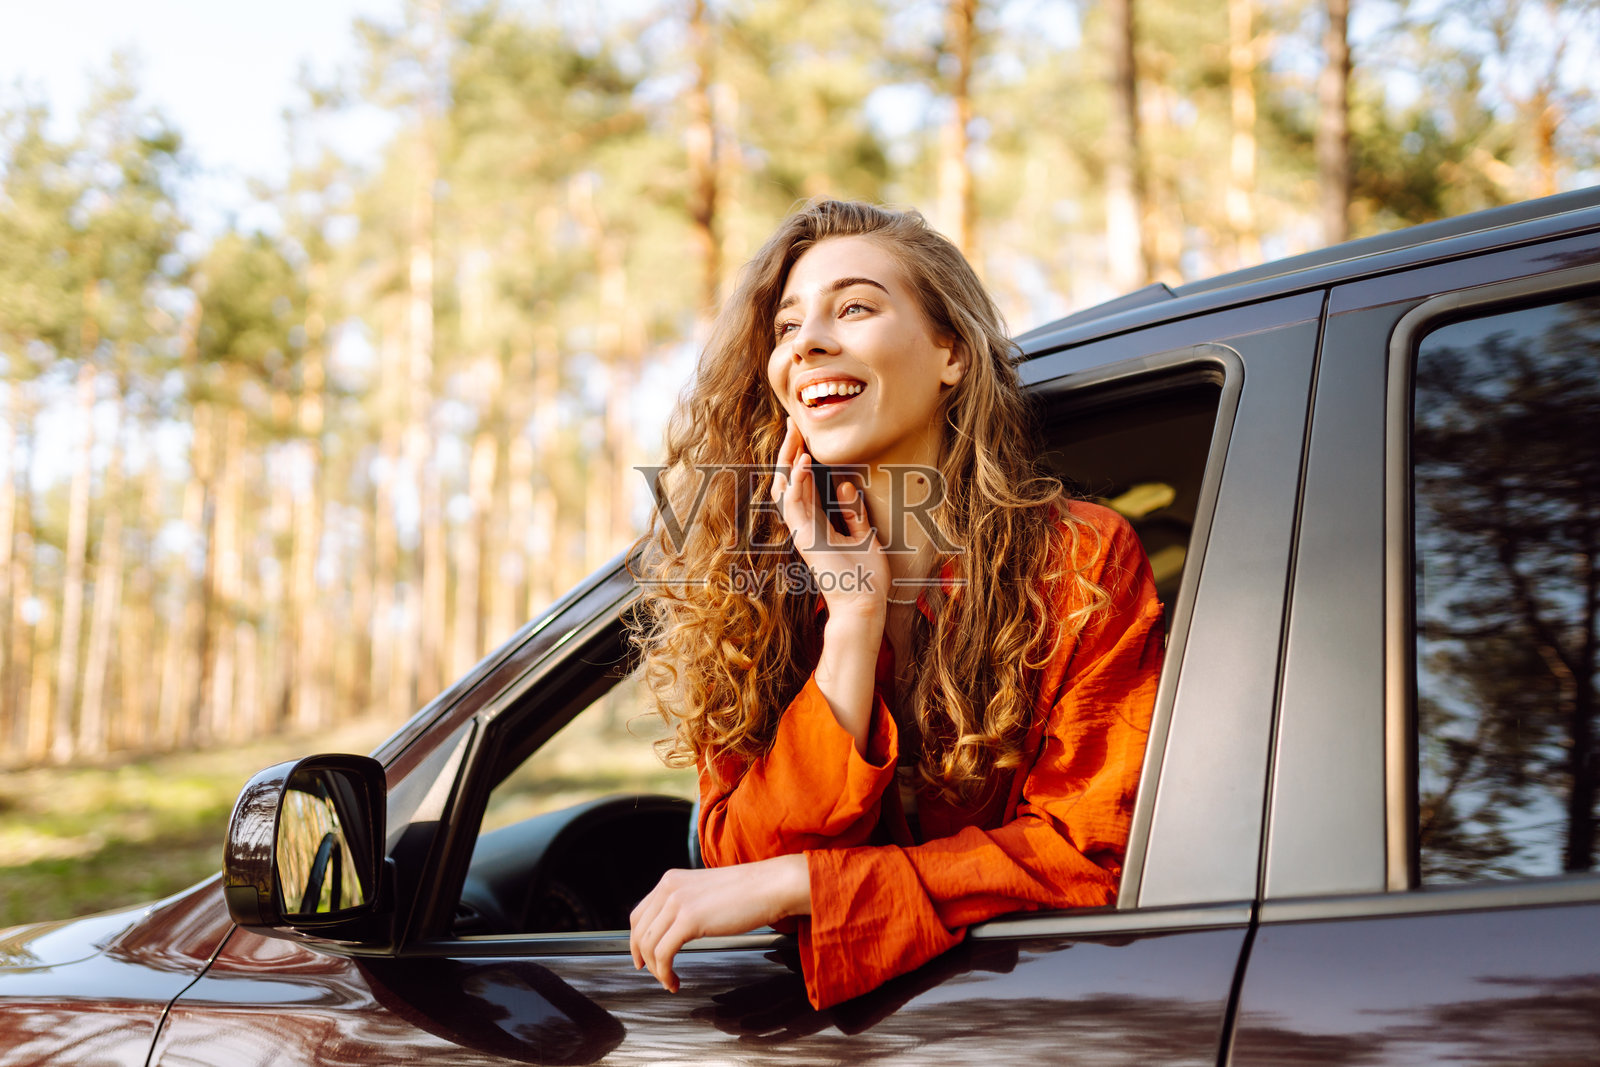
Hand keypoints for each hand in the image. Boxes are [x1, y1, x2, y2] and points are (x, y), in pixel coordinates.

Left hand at [629, 854, 810, 993]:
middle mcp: (669, 888)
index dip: (636, 940)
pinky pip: (664, 954)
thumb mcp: (705, 892)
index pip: (639, 913)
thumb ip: (685, 904)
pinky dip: (665, 973)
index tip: (642, 958)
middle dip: (643, 958)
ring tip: (669, 981)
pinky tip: (675, 980)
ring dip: (656, 970)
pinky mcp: (689, 919)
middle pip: (639, 931)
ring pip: (649, 945)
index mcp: (670, 880)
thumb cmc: (748, 892)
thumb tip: (673, 930)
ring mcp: (678, 902)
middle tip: (654, 974)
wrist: (770, 886)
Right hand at [771, 416, 889, 619]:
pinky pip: (793, 505)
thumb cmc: (865, 577)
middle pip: (788, 480)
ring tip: (793, 434)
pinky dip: (795, 482)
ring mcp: (802, 532)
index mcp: (817, 524)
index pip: (802, 483)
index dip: (799, 457)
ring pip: (784, 488)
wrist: (864, 604)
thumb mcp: (864, 536)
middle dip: (788, 451)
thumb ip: (853, 513)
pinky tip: (801, 462)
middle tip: (793, 424)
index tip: (803, 433)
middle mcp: (805, 525)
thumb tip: (848, 486)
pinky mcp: (805, 538)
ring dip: (787, 460)